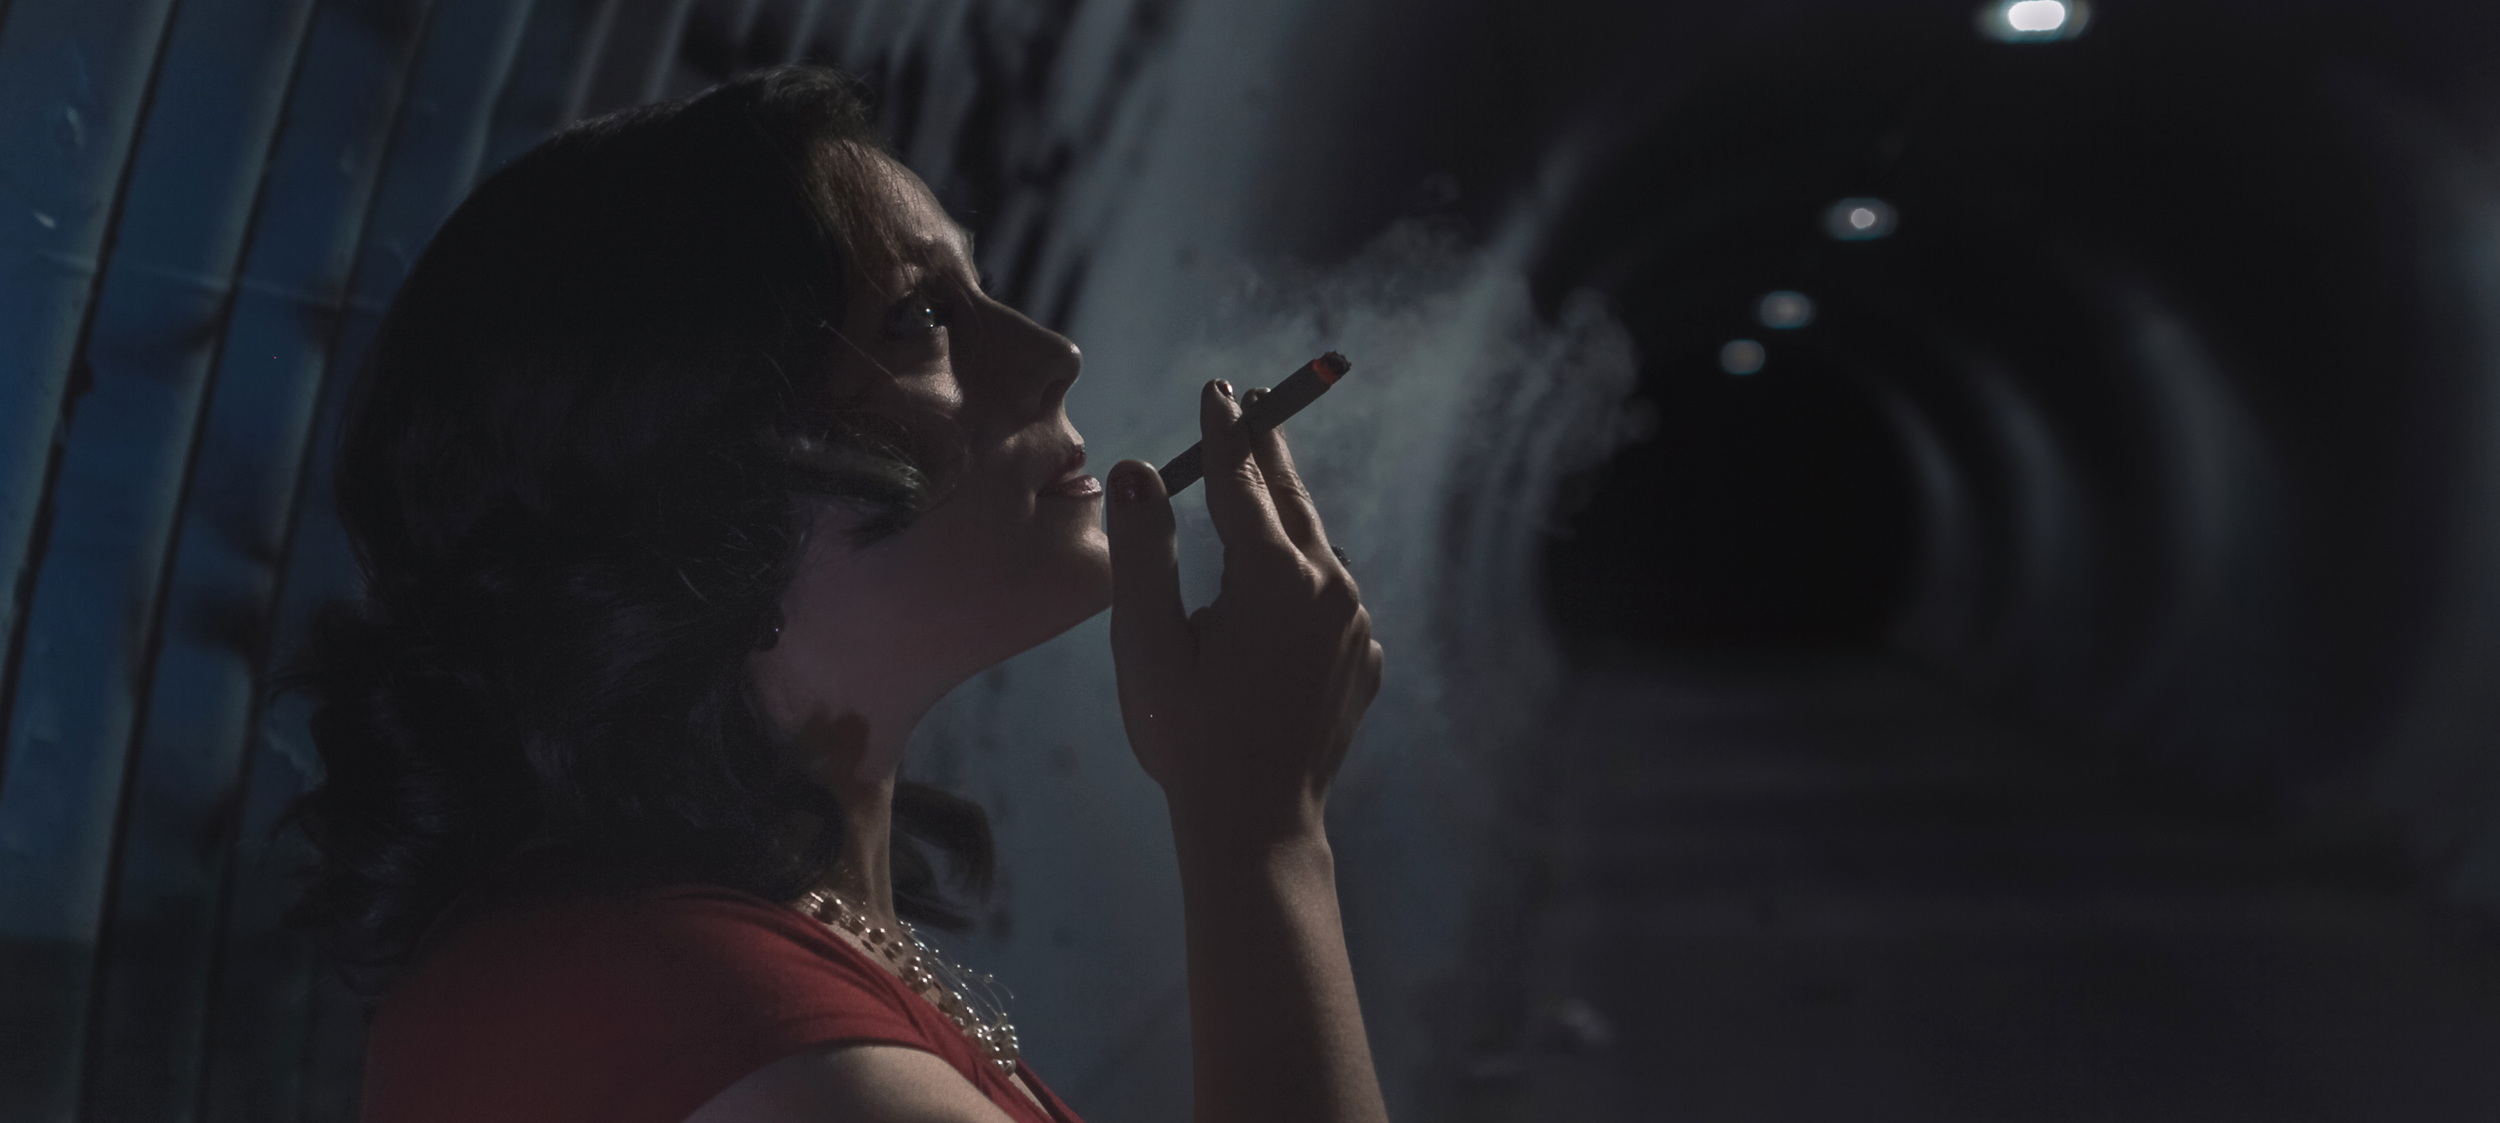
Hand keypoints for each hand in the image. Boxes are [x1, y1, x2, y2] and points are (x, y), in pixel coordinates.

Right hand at [1103, 381, 1384, 842]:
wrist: (1257, 824)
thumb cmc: (1187, 736)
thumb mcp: (1147, 642)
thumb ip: (1144, 550)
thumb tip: (1140, 470)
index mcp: (1273, 575)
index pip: (1242, 479)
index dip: (1224, 431)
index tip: (1215, 389)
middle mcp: (1328, 587)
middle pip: (1293, 499)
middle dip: (1268, 448)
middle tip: (1252, 402)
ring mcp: (1355, 624)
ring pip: (1318, 548)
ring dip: (1288, 515)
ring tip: (1262, 484)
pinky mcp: (1363, 658)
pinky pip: (1331, 599)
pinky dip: (1305, 578)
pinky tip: (1281, 586)